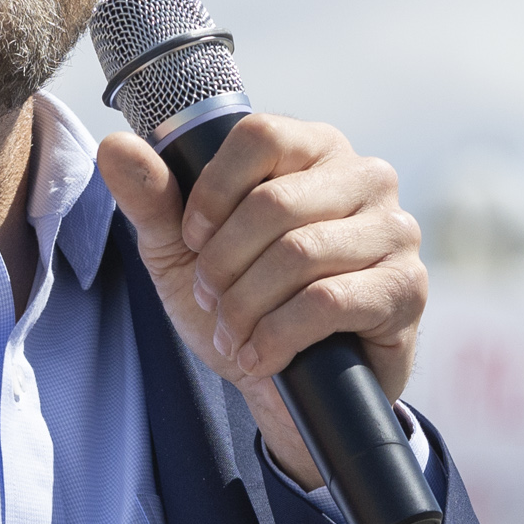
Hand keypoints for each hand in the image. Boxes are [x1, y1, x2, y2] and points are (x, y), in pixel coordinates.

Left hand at [98, 115, 424, 495]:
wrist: (290, 387)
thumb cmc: (245, 302)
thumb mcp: (185, 252)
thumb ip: (153, 199)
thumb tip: (116, 146)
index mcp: (314, 149)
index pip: (260, 136)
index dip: (212, 192)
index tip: (193, 238)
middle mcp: (365, 177)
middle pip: (274, 203)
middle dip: (223, 264)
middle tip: (210, 299)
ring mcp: (395, 230)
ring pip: (299, 254)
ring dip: (247, 305)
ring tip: (232, 333)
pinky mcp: (407, 288)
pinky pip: (329, 301)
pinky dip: (279, 335)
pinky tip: (261, 356)